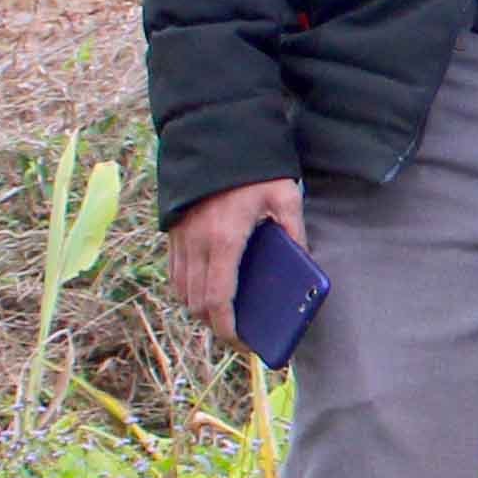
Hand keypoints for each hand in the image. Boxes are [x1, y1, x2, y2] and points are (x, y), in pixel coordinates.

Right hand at [166, 179, 304, 352]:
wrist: (214, 134)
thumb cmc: (254, 168)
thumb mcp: (285, 195)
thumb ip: (295, 230)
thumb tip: (305, 262)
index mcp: (224, 239)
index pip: (218, 300)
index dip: (228, 329)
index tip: (244, 343)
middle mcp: (196, 244)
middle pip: (196, 303)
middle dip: (215, 325)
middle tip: (242, 333)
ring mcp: (179, 239)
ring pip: (181, 291)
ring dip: (200, 309)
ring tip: (227, 315)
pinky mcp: (172, 232)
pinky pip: (174, 273)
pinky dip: (188, 290)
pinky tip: (209, 290)